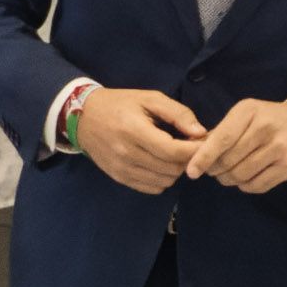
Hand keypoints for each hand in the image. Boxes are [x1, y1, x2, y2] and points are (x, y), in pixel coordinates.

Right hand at [76, 85, 206, 194]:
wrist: (83, 117)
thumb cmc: (120, 104)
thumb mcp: (149, 98)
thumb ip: (178, 113)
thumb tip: (201, 133)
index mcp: (134, 130)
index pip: (173, 151)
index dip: (194, 150)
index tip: (203, 143)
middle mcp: (127, 154)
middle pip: (171, 169)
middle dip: (187, 159)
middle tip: (188, 146)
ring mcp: (122, 169)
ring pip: (164, 181)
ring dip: (175, 170)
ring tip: (173, 154)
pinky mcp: (119, 178)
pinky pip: (152, 188)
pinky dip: (162, 179)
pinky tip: (160, 163)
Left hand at [184, 97, 286, 194]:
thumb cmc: (270, 120)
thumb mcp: (247, 115)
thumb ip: (222, 132)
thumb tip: (194, 152)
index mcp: (249, 111)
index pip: (222, 138)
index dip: (204, 157)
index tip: (192, 171)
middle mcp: (265, 128)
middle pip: (229, 160)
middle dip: (215, 170)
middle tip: (213, 170)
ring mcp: (280, 149)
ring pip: (241, 175)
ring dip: (229, 179)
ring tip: (228, 175)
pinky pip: (256, 186)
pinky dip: (245, 186)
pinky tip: (246, 178)